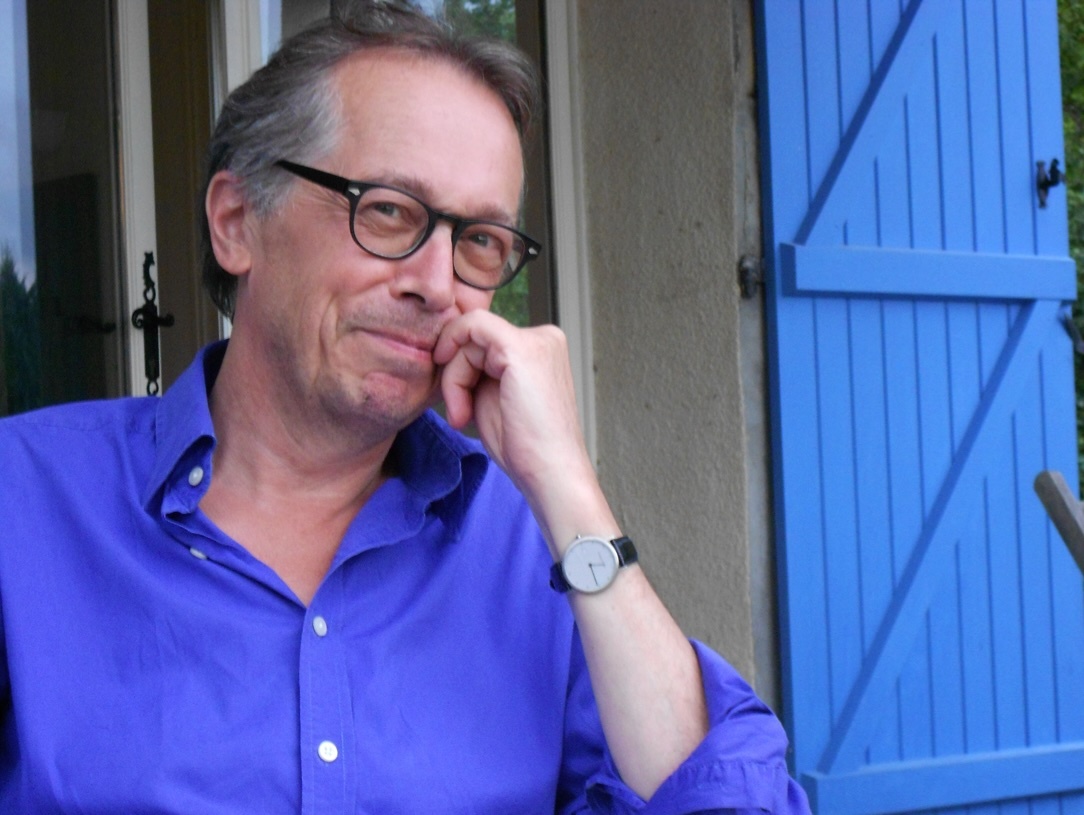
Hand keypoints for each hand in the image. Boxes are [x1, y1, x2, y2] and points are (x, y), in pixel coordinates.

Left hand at [432, 311, 597, 537]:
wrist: (550, 473)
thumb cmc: (525, 445)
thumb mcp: (494, 394)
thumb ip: (479, 368)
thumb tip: (447, 347)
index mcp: (541, 348)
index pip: (484, 337)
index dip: (460, 366)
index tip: (457, 403)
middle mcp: (544, 338)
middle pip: (475, 334)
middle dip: (455, 373)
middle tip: (460, 414)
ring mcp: (537, 340)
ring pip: (469, 334)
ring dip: (454, 378)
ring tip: (463, 416)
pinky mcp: (521, 349)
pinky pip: (471, 328)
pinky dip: (455, 367)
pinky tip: (459, 401)